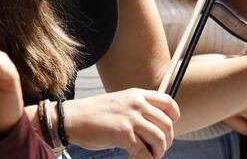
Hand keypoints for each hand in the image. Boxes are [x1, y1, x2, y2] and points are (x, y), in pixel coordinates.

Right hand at [63, 88, 179, 158]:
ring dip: (159, 152)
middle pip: (167, 124)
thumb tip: (154, 128)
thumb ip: (137, 109)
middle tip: (158, 149)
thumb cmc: (94, 114)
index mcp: (136, 94)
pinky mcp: (123, 134)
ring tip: (150, 156)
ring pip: (159, 139)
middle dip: (167, 141)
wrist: (72, 118)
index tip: (169, 128)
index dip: (174, 117)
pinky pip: (145, 152)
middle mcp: (136, 104)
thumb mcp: (119, 103)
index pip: (168, 102)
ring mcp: (130, 118)